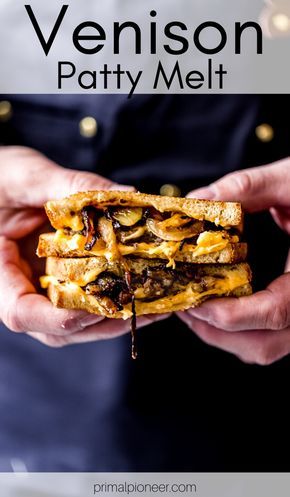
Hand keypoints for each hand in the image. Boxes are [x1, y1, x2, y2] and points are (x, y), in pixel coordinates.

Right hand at [0, 146, 168, 346]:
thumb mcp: (26, 175)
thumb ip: (68, 186)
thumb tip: (124, 194)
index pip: (21, 312)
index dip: (62, 318)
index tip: (104, 306)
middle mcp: (15, 288)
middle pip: (56, 327)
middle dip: (104, 322)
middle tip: (149, 309)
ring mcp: (37, 287)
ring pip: (73, 320)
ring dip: (113, 316)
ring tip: (154, 304)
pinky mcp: (54, 279)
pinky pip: (81, 299)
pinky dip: (109, 298)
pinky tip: (138, 288)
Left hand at [177, 158, 289, 364]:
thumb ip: (247, 187)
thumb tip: (197, 200)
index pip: (276, 312)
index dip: (231, 314)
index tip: (195, 300)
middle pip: (263, 344)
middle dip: (215, 331)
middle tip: (183, 303)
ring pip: (264, 348)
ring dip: (222, 336)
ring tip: (191, 306)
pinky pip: (267, 339)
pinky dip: (236, 331)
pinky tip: (215, 306)